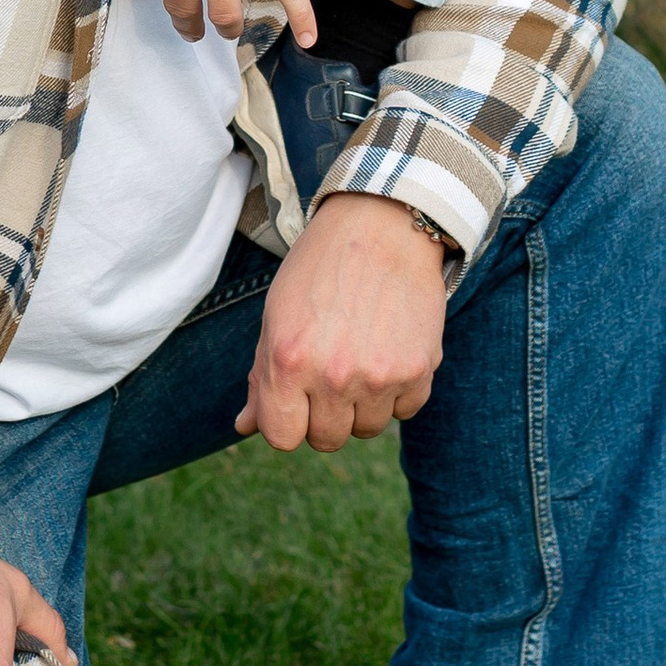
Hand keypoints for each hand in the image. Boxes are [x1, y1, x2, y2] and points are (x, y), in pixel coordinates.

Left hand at [238, 191, 450, 452]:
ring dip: (363, 404)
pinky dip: (398, 391)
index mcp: (288, 361)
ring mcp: (380, 376)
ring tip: (361, 355)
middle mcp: (334, 376)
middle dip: (324, 413)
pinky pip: (405, 411)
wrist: (384, 225)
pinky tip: (389, 350)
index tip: (295, 399)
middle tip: (331, 369)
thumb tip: (245, 426)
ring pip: (368, 429)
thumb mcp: (276, 314)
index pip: (282, 438)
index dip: (287, 421)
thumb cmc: (320, 267)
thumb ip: (262, 376)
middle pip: (327, 440)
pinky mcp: (420, 370)